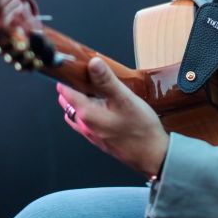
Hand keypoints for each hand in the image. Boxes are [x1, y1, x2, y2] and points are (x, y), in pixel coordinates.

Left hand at [58, 57, 168, 176]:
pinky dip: (88, 109)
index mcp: (86, 113)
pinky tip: (103, 105)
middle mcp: (84, 125)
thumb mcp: (125, 99)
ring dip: (81, 98)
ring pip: (76, 111)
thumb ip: (107, 80)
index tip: (73, 65)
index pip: (65, 91)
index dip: (67, 76)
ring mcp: (90, 133)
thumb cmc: (140, 129)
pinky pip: (86, 120)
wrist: (152, 155)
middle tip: (87, 73)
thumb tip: (93, 63)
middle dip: (73, 86)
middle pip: (69, 101)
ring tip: (95, 87)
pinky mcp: (98, 138)